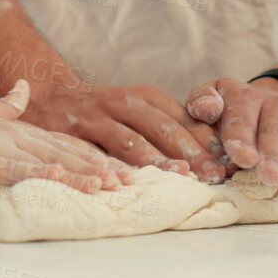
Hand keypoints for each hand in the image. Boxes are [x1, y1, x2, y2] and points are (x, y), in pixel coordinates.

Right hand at [0, 80, 129, 195]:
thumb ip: (7, 105)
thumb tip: (23, 86)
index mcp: (20, 129)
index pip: (67, 143)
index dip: (96, 156)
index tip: (122, 169)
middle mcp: (18, 134)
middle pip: (67, 151)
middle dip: (99, 167)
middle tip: (128, 182)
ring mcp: (3, 145)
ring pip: (50, 158)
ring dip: (80, 172)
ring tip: (107, 184)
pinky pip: (19, 167)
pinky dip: (41, 171)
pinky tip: (60, 177)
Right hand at [21, 82, 226, 182]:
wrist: (49, 98)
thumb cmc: (103, 113)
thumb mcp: (135, 110)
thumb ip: (165, 127)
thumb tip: (210, 155)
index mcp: (146, 96)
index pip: (184, 118)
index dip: (207, 139)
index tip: (228, 161)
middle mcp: (126, 100)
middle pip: (165, 126)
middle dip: (191, 151)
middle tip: (214, 173)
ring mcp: (101, 113)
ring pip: (135, 138)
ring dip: (160, 159)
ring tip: (182, 176)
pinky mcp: (77, 128)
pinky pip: (101, 149)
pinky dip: (120, 166)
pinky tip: (134, 181)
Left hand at [184, 77, 277, 184]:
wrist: (267, 101)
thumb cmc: (230, 110)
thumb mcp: (212, 97)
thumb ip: (202, 101)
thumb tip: (205, 109)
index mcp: (244, 97)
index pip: (242, 118)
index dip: (242, 139)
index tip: (244, 158)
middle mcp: (274, 106)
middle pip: (274, 131)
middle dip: (273, 154)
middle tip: (270, 174)